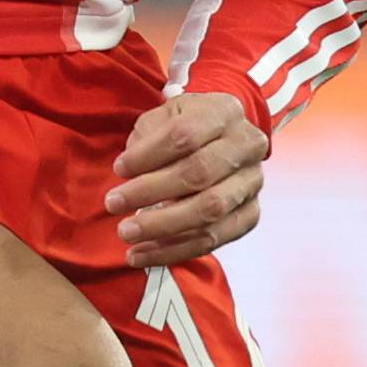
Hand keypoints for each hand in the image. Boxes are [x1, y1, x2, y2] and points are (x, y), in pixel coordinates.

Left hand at [106, 92, 267, 267]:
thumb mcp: (164, 118)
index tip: (118, 169)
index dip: (149, 154)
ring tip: (126, 234)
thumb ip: (148, 138)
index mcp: (224, 112)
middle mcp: (247, 146)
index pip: (185, 135)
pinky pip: (214, 239)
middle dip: (151, 192)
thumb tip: (130, 174)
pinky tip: (144, 254)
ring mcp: (253, 183)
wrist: (222, 142)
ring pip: (210, 211)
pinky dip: (175, 250)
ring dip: (162, 227)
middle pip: (199, 173)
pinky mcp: (250, 215)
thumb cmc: (186, 129)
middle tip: (113, 204)